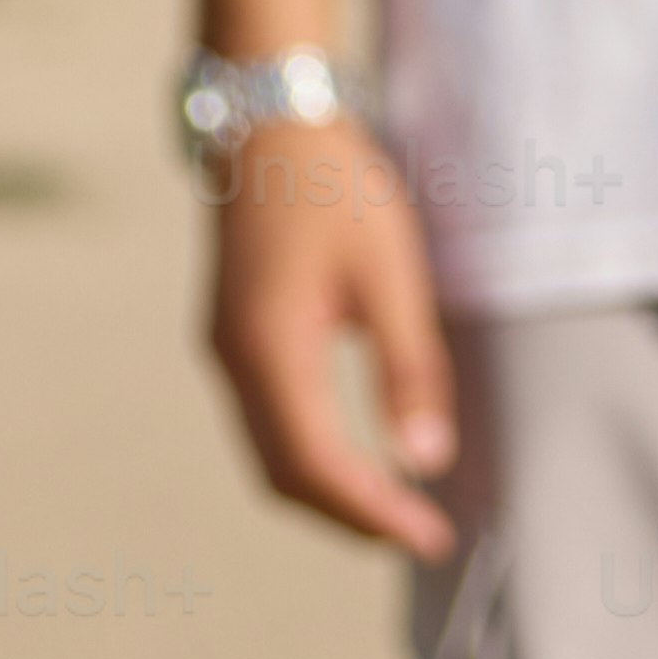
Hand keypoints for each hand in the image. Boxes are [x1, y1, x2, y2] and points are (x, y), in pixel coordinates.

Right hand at [202, 111, 461, 557]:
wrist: (267, 121)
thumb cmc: (332, 187)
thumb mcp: (390, 272)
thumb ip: (408, 368)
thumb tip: (423, 461)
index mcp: (269, 347)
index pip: (317, 466)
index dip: (373, 513)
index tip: (432, 536)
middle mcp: (234, 359)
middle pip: (284, 476)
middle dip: (351, 517)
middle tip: (422, 533)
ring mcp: (226, 349)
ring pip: (270, 456)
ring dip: (330, 494)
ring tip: (396, 509)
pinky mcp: (234, 338)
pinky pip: (266, 425)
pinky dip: (311, 460)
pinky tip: (357, 458)